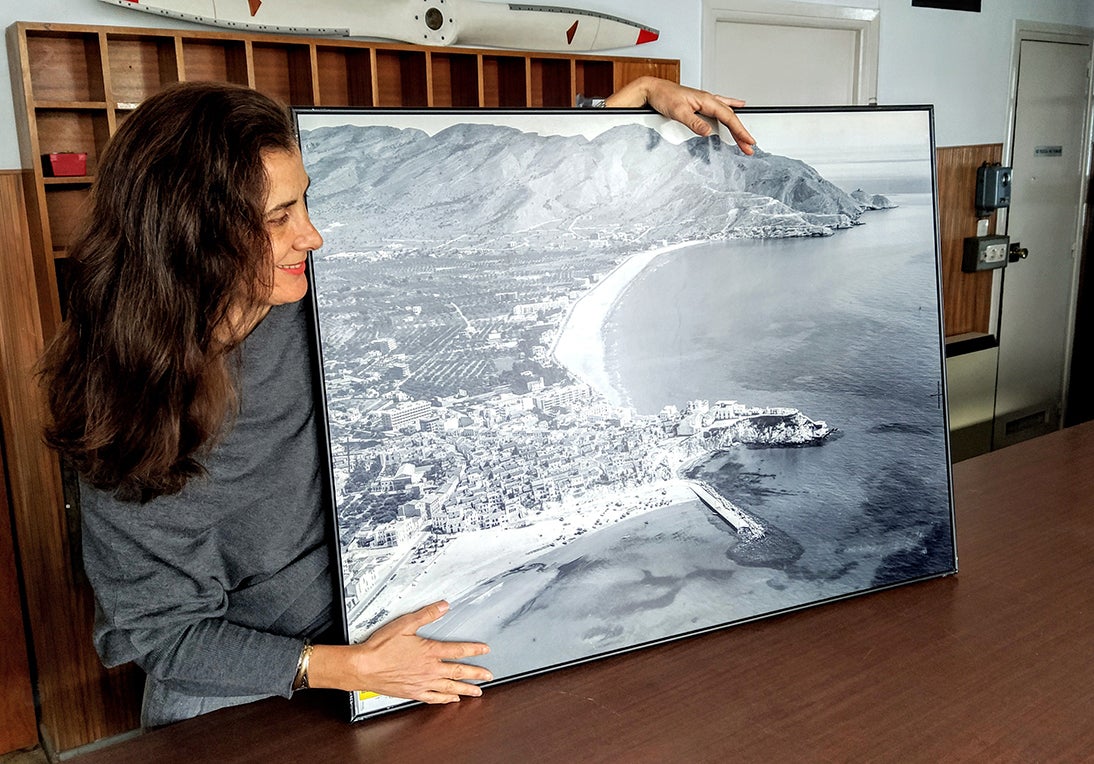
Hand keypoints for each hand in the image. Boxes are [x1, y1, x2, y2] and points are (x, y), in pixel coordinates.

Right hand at [308, 600, 492, 702]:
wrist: (364, 666)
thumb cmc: (381, 647)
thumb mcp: (405, 624)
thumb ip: (426, 615)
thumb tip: (442, 606)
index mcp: (429, 651)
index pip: (458, 650)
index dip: (474, 650)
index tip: (485, 650)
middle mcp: (429, 669)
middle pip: (458, 672)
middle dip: (476, 674)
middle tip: (489, 676)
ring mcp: (422, 683)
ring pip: (450, 688)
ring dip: (466, 689)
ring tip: (478, 692)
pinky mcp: (413, 692)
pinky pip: (434, 698)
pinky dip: (445, 700)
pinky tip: (451, 700)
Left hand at [606, 76, 755, 153]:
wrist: (653, 89)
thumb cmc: (663, 96)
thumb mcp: (678, 112)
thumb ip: (694, 122)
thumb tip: (707, 131)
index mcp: (706, 100)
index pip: (728, 117)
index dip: (740, 130)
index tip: (748, 141)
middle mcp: (708, 99)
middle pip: (731, 117)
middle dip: (741, 132)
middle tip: (749, 146)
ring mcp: (705, 100)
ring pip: (727, 113)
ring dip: (737, 125)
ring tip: (746, 135)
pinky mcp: (700, 103)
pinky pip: (721, 106)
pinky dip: (731, 108)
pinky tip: (737, 106)